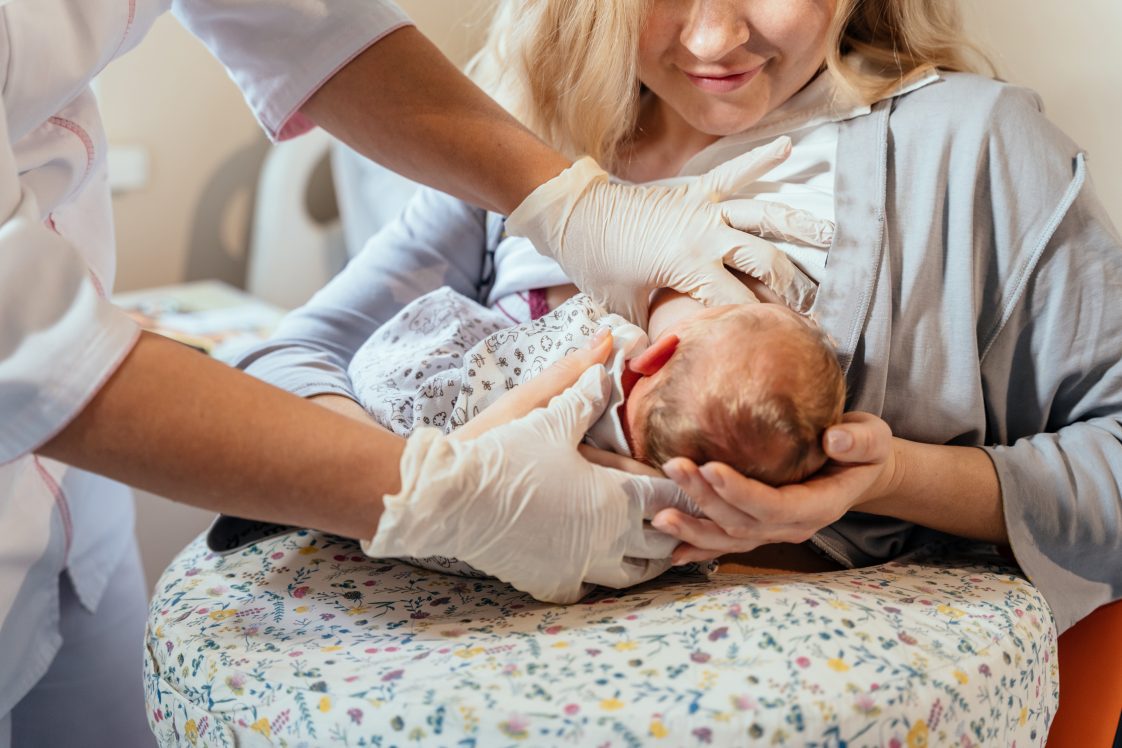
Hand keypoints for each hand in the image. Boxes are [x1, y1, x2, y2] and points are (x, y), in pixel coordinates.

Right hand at [365, 341, 692, 602]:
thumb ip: (583, 386)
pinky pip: (589, 589)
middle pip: (662, 542)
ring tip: (649, 547)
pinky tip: (597, 567)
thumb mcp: (547, 413)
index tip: (694, 481)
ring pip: (632, 575)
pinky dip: (599, 577)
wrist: (448, 498)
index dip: (684, 487)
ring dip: (646, 560)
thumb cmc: (502, 450)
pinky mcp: (550, 583)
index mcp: (615, 496)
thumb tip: (607, 346)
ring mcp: (580, 566)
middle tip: (683, 516)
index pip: (668, 495)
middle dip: (675, 527)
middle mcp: (607, 538)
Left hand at [505, 136, 832, 325]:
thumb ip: (650, 335)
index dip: (763, 326)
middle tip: (811, 306)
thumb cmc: (596, 263)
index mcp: (690, 266)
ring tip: (832, 236)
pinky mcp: (696, 190)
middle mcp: (707, 234)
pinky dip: (762, 158)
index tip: (787, 343)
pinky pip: (736, 172)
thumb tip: (665, 369)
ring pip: (764, 215)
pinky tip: (789, 147)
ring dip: (799, 226)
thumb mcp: (623, 307)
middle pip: (766, 262)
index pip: (739, 303)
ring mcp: (705, 208)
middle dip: (792, 286)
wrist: (574, 214)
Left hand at [652, 412, 897, 563]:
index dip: (741, 492)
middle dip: (705, 498)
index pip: (774, 505)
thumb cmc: (861, 451)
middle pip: (743, 522)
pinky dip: (698, 547)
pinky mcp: (759, 530)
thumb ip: (859, 441)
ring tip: (661, 514)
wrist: (858, 472)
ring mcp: (774, 533)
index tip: (710, 467)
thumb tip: (834, 440)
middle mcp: (794, 526)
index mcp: (820, 505)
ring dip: (694, 527)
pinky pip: (726, 544)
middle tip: (674, 467)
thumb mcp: (874, 438)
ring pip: (730, 538)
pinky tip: (671, 549)